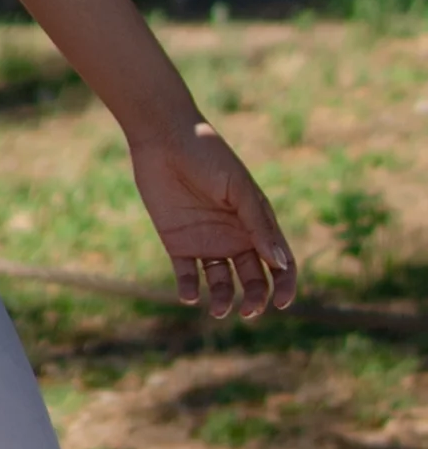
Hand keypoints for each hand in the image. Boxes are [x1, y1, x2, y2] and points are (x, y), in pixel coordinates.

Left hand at [130, 118, 296, 318]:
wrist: (164, 138)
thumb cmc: (208, 156)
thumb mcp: (239, 189)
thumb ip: (258, 225)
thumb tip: (280, 263)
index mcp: (256, 223)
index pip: (279, 262)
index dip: (285, 284)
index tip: (282, 302)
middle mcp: (234, 237)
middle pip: (253, 279)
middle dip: (255, 298)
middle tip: (248, 310)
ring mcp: (206, 242)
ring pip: (222, 283)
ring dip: (223, 300)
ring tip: (218, 308)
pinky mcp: (178, 243)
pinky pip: (187, 275)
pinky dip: (189, 290)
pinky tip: (190, 296)